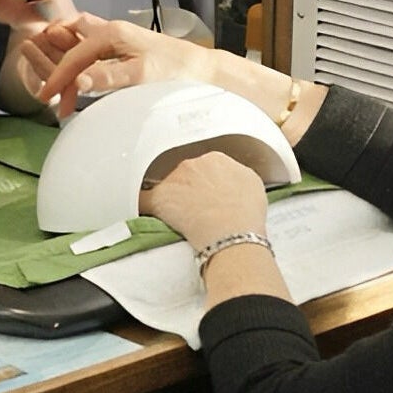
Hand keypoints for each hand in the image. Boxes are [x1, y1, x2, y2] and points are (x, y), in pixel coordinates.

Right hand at [30, 13, 216, 116]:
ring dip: (68, 63)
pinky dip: (80, 63)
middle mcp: (112, 31)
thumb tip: (81, 81)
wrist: (200, 69)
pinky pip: (92, 50)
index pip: (75, 55)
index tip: (48, 95)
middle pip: (71, 43)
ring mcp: (117, 38)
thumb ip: (109, 76)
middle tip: (52, 94)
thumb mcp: (141, 74)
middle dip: (59, 69)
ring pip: (79, 43)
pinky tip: (80, 77)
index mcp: (112, 33)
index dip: (59, 77)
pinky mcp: (123, 47)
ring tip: (60, 87)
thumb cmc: (176, 69)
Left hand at [138, 152, 268, 255]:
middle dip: (189, 190)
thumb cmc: (246, 215)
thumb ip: (236, 176)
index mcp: (216, 159)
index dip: (207, 184)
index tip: (209, 197)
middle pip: (185, 175)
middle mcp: (193, 164)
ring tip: (185, 220)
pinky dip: (141, 204)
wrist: (233, 233)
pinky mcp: (159, 198)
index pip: (206, 168)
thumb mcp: (252, 184)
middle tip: (198, 210)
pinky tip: (140, 211)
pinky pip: (143, 198)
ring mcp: (175, 179)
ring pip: (168, 186)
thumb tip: (229, 181)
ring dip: (172, 199)